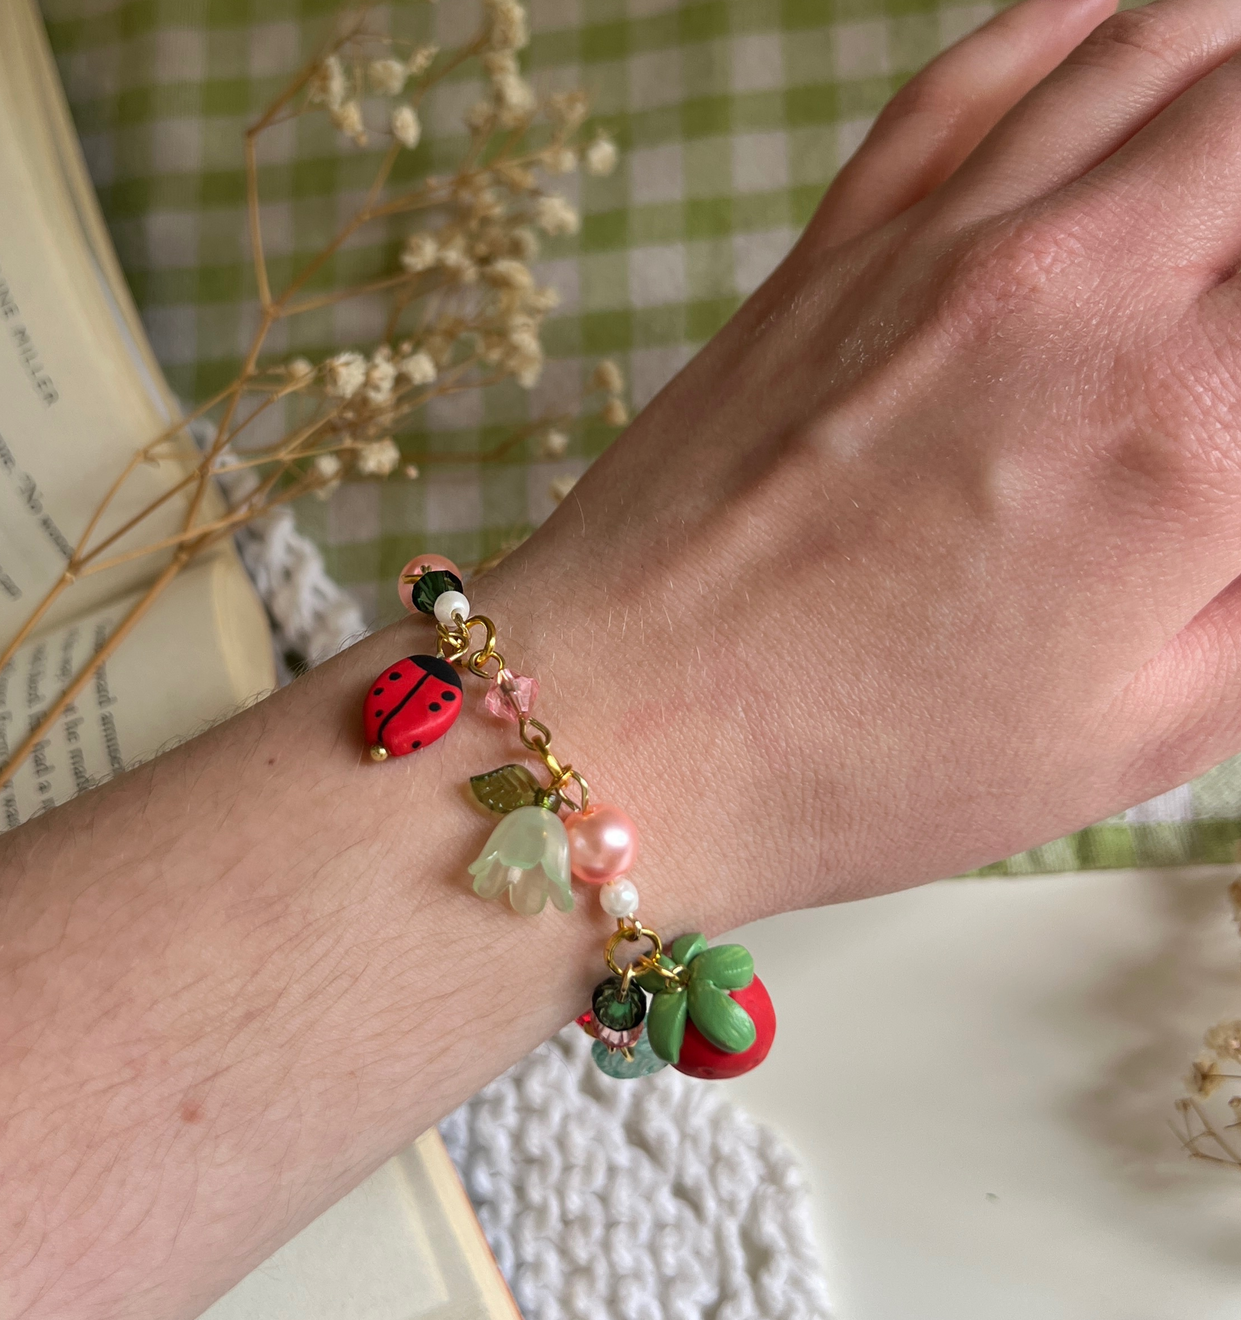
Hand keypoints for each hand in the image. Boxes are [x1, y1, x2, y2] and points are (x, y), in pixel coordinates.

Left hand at [483, 0, 1240, 923]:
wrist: (622, 724)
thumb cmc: (860, 764)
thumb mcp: (1133, 730)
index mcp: (1187, 429)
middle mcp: (1077, 291)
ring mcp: (940, 247)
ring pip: (1150, 45)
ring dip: (1228, 64)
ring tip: (1236, 115)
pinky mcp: (834, 247)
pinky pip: (979, 74)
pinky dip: (1074, 28)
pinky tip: (1113, 33)